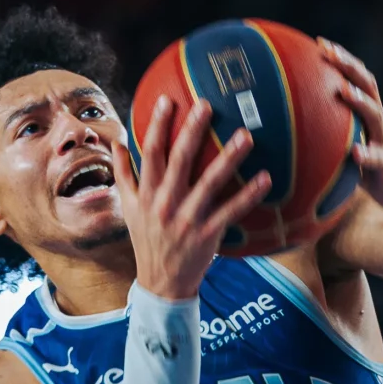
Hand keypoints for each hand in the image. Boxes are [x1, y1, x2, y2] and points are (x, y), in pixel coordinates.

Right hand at [117, 95, 269, 299]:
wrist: (160, 283)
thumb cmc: (146, 239)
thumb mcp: (128, 208)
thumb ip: (123, 174)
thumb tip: (117, 142)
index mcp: (146, 194)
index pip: (150, 153)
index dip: (158, 125)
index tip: (168, 100)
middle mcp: (165, 203)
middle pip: (179, 160)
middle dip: (193, 130)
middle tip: (207, 105)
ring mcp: (187, 219)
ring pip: (209, 182)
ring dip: (228, 158)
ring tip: (246, 136)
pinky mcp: (208, 234)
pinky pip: (231, 211)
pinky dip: (248, 194)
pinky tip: (265, 177)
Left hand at [320, 38, 382, 217]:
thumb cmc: (364, 164)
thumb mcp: (345, 142)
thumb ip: (326, 129)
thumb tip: (284, 122)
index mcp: (366, 112)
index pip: (355, 77)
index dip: (341, 58)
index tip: (319, 43)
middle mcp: (377, 120)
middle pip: (367, 85)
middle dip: (350, 66)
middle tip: (330, 53)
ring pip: (376, 115)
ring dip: (360, 101)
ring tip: (344, 91)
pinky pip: (379, 159)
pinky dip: (367, 154)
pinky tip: (354, 153)